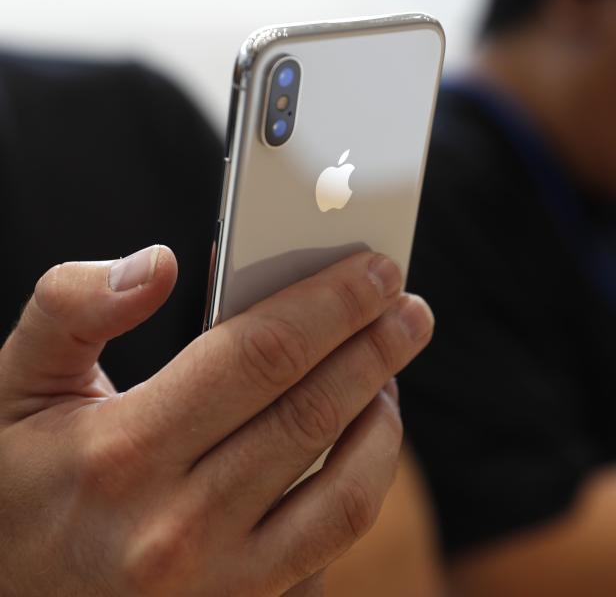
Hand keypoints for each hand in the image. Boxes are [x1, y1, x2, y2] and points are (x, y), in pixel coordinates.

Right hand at [0, 245, 432, 595]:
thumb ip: (73, 307)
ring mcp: (220, 583)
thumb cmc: (15, 489)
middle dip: (377, 348)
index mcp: (124, 452)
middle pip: (313, 412)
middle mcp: (178, 528)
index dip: (329, 303)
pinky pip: (330, 544)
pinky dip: (361, 483)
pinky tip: (359, 443)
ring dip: (383, 420)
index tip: (373, 273)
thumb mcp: (15, 384)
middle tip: (409, 310)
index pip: (261, 354)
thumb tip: (158, 265)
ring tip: (390, 375)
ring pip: (345, 491)